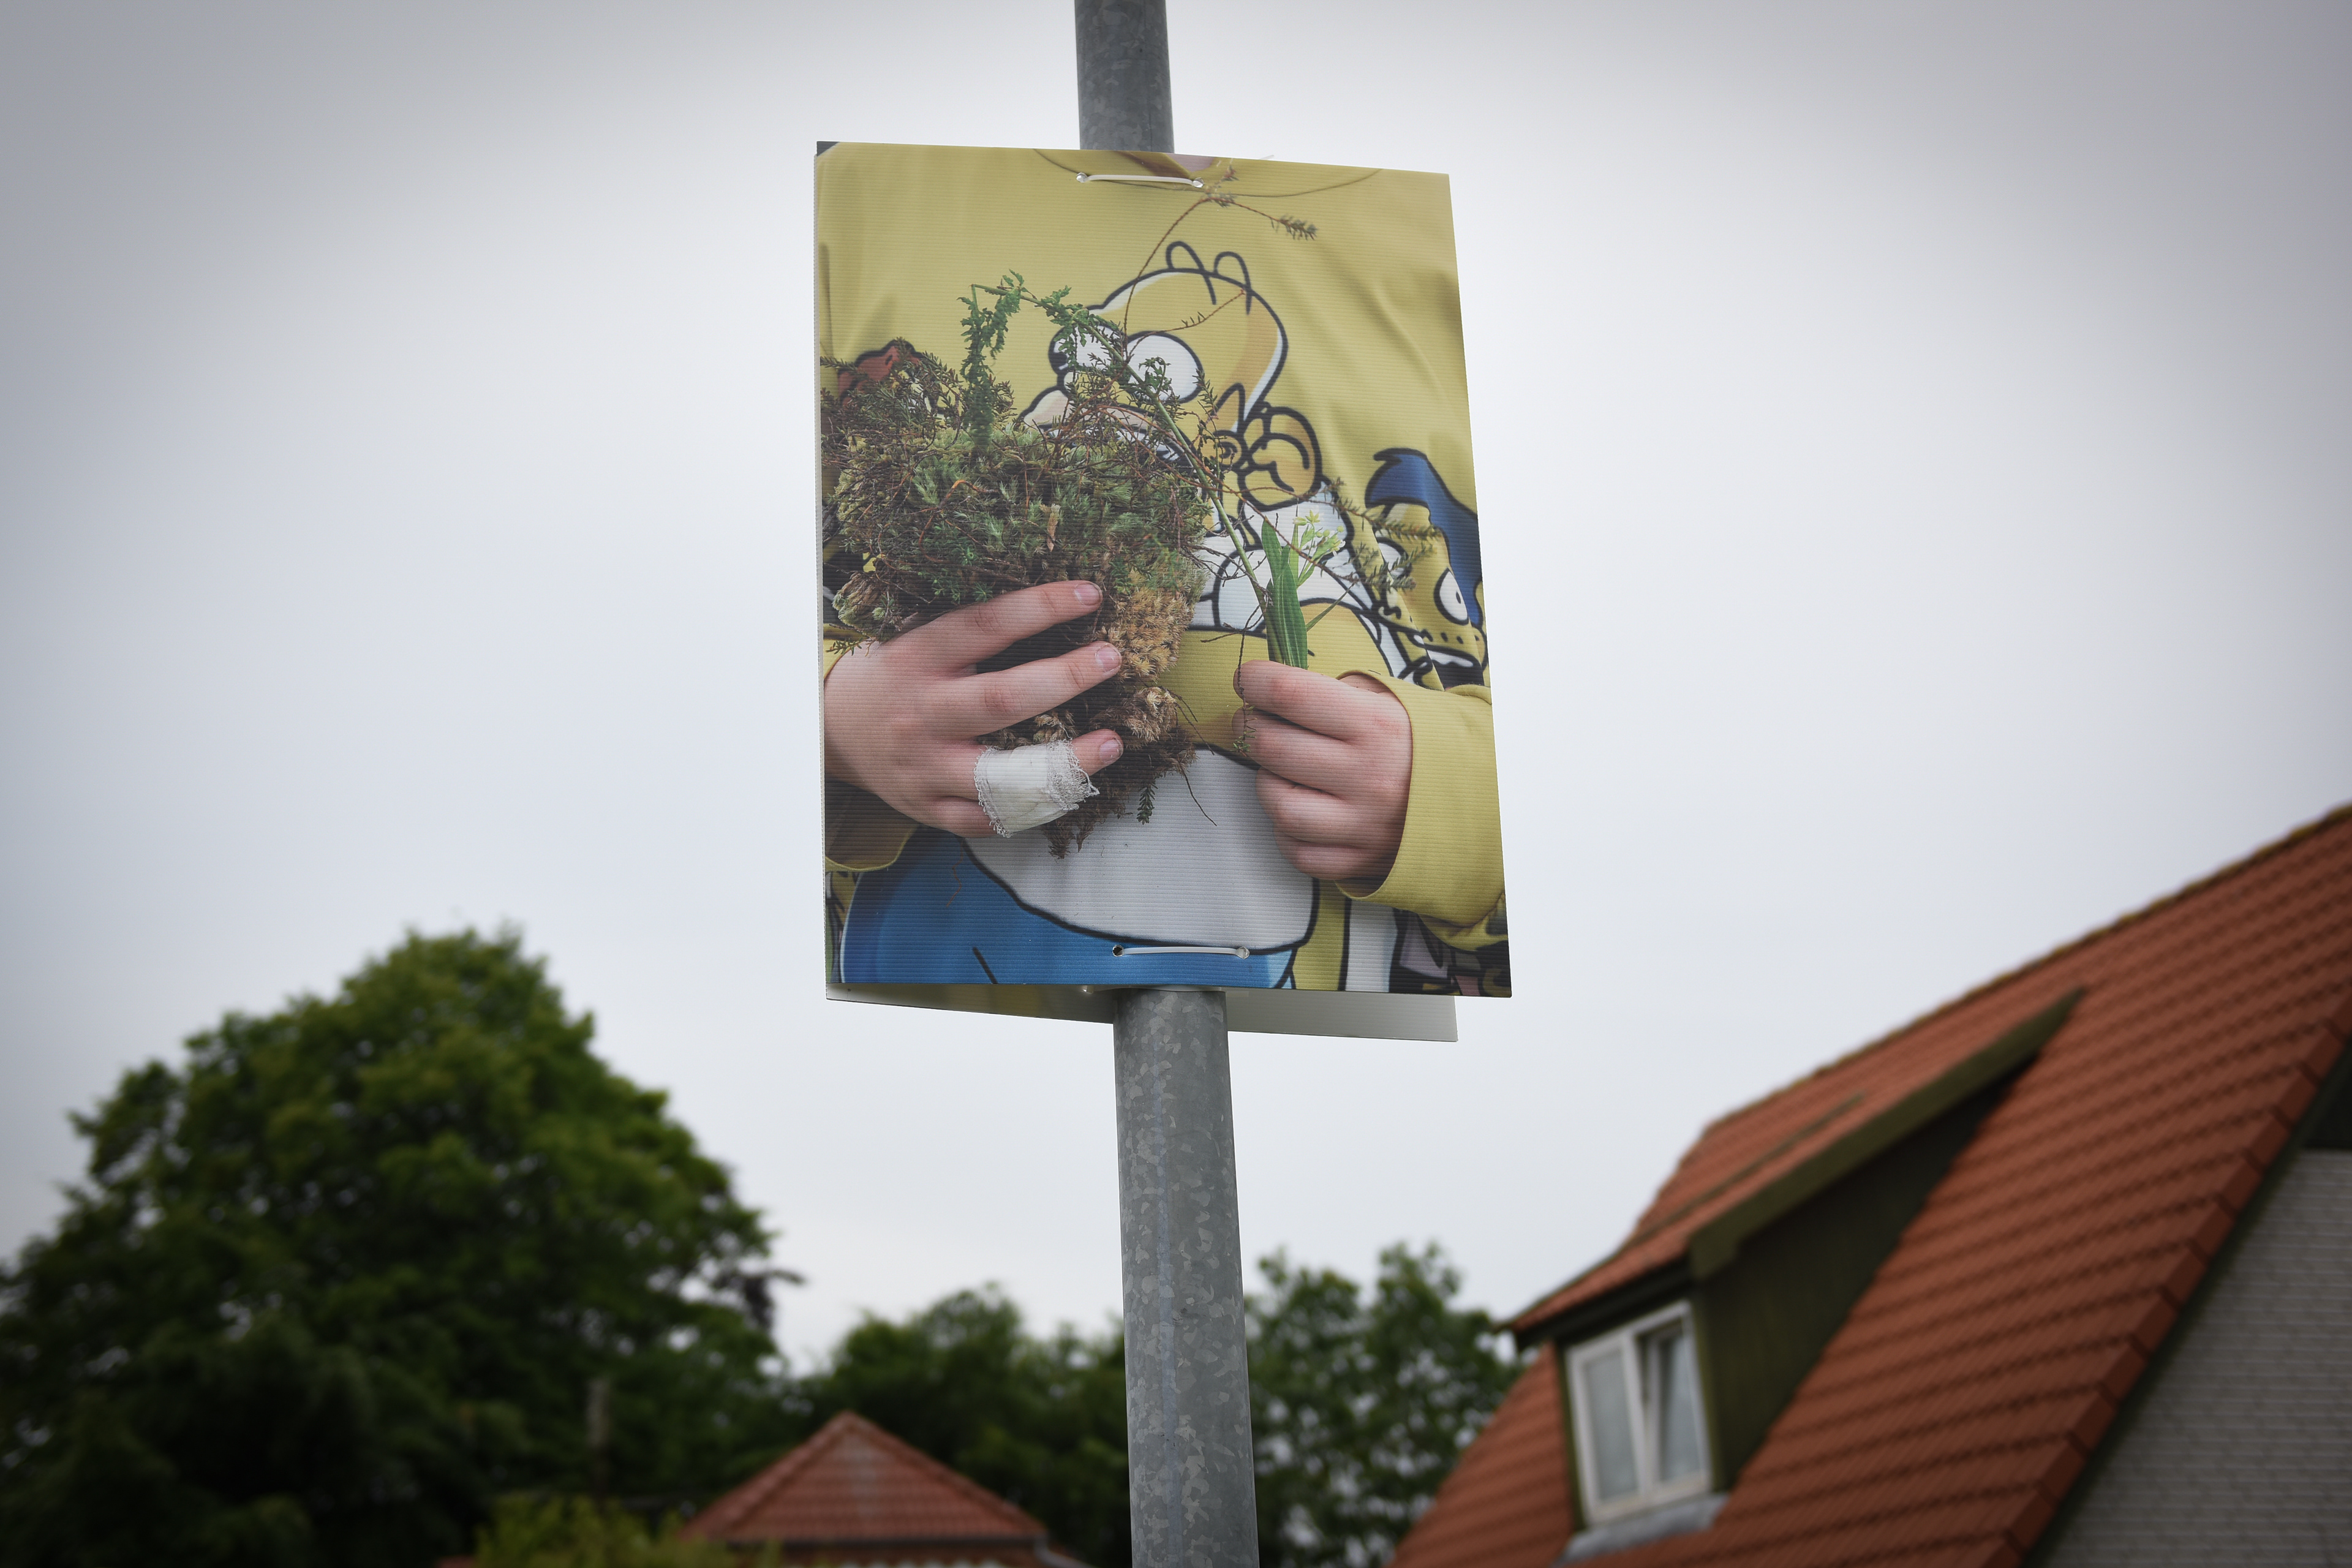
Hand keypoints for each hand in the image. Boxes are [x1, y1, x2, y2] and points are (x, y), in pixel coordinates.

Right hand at [826, 581, 1126, 837]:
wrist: (832, 730)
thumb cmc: (892, 676)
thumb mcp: (915, 639)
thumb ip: (969, 630)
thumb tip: (1051, 602)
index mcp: (916, 659)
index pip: (985, 626)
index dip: (1040, 608)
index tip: (1088, 595)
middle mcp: (921, 714)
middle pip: (1000, 700)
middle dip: (1064, 678)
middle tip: (1110, 659)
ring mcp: (924, 768)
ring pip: (1002, 774)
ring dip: (1065, 761)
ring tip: (1112, 742)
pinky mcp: (929, 808)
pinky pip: (989, 819)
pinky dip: (1032, 808)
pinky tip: (1069, 789)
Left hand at [1232, 661, 1410, 882]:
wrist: (1476, 798)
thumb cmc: (1417, 742)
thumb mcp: (1389, 702)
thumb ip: (1333, 694)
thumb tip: (1271, 690)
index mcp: (1376, 725)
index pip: (1292, 694)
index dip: (1256, 680)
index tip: (1249, 679)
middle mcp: (1368, 775)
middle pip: (1274, 747)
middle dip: (1251, 727)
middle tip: (1254, 721)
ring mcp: (1362, 824)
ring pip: (1280, 805)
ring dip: (1266, 782)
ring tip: (1278, 769)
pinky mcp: (1358, 861)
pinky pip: (1298, 851)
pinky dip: (1286, 831)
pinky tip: (1298, 808)